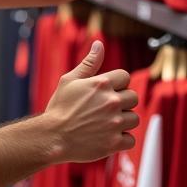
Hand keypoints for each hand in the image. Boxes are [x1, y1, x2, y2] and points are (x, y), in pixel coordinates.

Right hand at [42, 41, 139, 163]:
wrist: (52, 137)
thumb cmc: (59, 108)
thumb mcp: (69, 80)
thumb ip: (89, 63)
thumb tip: (99, 44)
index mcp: (102, 84)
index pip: (125, 77)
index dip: (117, 84)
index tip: (106, 92)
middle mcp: (111, 102)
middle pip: (133, 97)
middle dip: (122, 102)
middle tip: (106, 109)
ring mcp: (114, 123)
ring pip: (134, 119)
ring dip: (123, 121)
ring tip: (106, 124)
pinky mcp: (114, 143)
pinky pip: (130, 140)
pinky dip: (121, 140)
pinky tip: (107, 137)